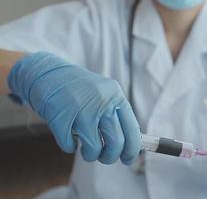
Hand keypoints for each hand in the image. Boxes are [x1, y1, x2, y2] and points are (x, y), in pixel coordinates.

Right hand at [7, 52, 140, 164]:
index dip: (132, 149)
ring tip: (86, 149)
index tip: (128, 159)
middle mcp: (101, 101)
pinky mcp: (60, 116)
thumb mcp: (105, 95)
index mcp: (116, 96)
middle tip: (104, 157)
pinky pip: (69, 145)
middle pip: (116, 142)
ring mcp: (81, 108)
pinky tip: (69, 138)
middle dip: (110, 157)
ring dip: (90, 155)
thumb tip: (131, 146)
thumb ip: (117, 116)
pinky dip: (70, 147)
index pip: (132, 129)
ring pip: (94, 148)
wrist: (48, 73)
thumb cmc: (81, 90)